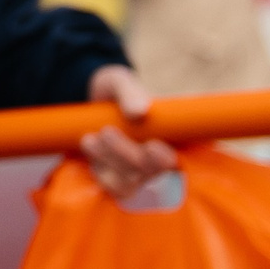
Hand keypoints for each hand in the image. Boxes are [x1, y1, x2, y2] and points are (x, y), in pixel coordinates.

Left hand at [80, 65, 177, 200]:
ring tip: (91, 138)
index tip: (153, 145)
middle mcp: (159, 159)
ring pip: (130, 182)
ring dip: (110, 161)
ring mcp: (138, 172)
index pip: (180, 158)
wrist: (90, 98)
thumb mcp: (119, 82)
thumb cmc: (114, 90)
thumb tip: (139, 112)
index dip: (165, 159)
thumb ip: (129, 92)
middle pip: (152, 173)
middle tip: (107, 131)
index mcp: (173, 137)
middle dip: (129, 156)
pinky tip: (89, 143)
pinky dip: (99, 166)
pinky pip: (111, 186)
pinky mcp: (116, 178)